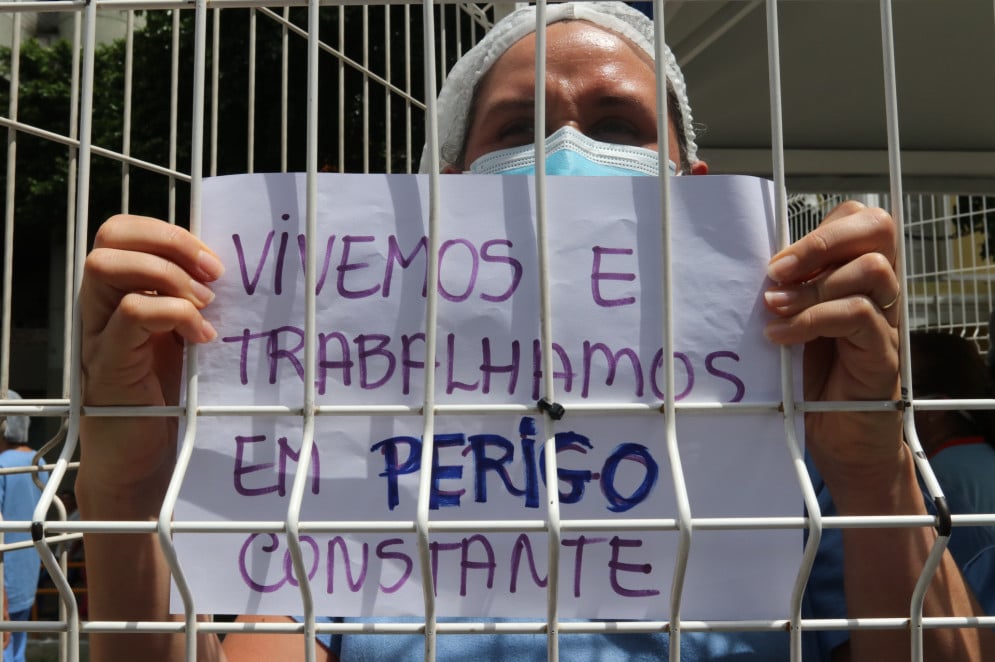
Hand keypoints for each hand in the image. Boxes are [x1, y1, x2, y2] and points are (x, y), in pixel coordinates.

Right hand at [79, 215, 222, 491]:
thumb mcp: (182, 337)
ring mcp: (98, 333)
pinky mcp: (108, 363)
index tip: (214, 263)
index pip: (126, 231)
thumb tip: (232, 272)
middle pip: (111, 236)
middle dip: (169, 242)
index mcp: (121, 292)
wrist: (142, 460)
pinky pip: (131, 314)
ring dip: (168, 277)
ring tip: (205, 306)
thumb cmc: (167, 398)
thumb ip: (191, 301)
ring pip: (107, 266)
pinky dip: (174, 315)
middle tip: (212, 276)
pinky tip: (202, 338)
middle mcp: (101, 306)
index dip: (171, 233)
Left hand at [761, 201, 901, 494]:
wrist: (835, 438)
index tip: (775, 264)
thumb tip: (740, 260)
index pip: (856, 219)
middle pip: (877, 228)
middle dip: (820, 241)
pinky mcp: (884, 353)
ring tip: (774, 310)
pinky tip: (781, 338)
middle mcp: (878, 291)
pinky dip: (812, 321)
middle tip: (777, 272)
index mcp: (853, 274)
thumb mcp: (788, 321)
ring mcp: (887, 320)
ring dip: (812, 286)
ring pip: (871, 270)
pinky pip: (860, 316)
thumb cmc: (807, 377)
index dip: (816, 231)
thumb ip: (782, 290)